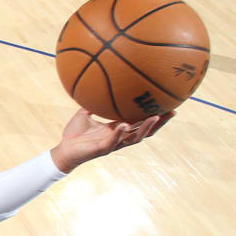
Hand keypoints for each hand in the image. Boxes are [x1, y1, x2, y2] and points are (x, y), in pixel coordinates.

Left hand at [49, 107, 171, 171]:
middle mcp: (119, 137)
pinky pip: (113, 141)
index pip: (140, 121)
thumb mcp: (84, 113)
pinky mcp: (102, 149)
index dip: (154, 114)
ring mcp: (112, 144)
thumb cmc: (74, 134)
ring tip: (155, 118)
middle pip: (146, 130)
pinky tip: (123, 124)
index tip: (167, 104)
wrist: (63, 151)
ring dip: (145, 128)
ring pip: (134, 138)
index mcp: (117, 129)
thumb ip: (92, 102)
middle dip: (160, 122)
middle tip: (172, 111)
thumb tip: (96, 84)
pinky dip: (119, 133)